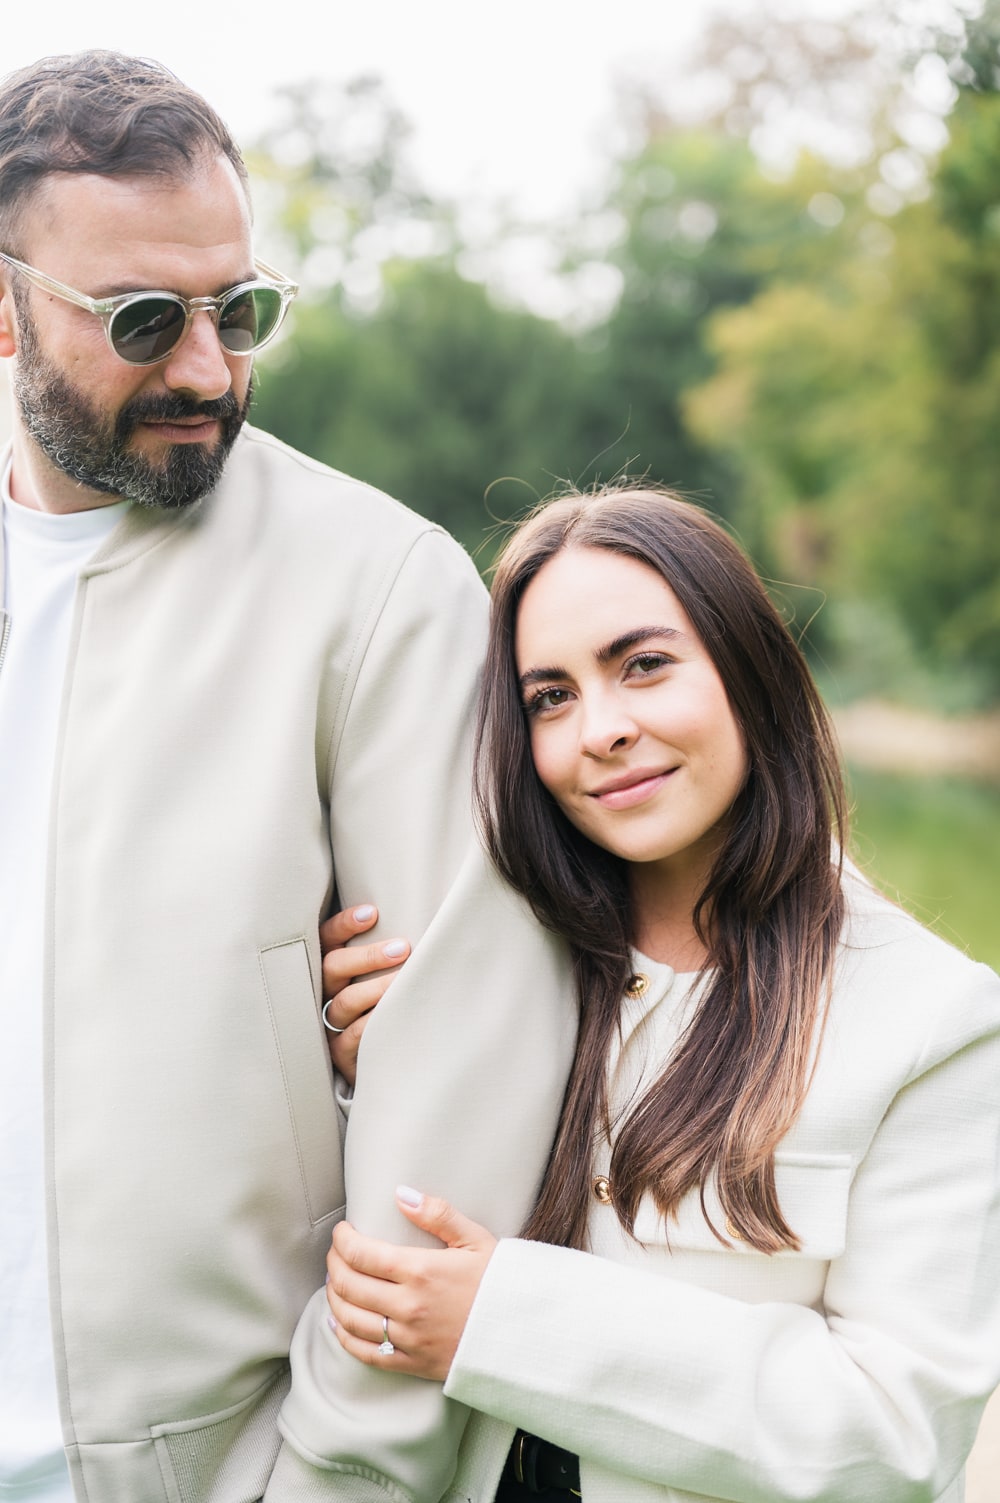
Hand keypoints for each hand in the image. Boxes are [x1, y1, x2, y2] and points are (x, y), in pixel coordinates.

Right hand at [320, 904, 409, 1084]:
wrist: (386, 1056)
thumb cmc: (386, 1002)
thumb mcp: (382, 974)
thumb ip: (389, 950)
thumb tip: (420, 919)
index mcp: (332, 967)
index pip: (327, 938)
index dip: (344, 925)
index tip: (372, 913)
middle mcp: (323, 991)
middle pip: (333, 966)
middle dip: (367, 956)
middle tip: (402, 948)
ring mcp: (328, 1022)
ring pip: (345, 1001)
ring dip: (375, 988)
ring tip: (403, 981)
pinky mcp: (339, 1051)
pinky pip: (352, 1036)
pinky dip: (373, 1023)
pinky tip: (394, 1014)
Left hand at [326, 1187, 496, 1380]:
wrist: (523, 1332)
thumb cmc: (501, 1282)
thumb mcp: (476, 1239)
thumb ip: (437, 1214)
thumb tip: (401, 1194)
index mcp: (421, 1270)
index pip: (362, 1254)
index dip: (343, 1240)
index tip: (342, 1232)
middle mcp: (408, 1306)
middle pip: (350, 1285)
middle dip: (335, 1264)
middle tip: (336, 1253)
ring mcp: (408, 1338)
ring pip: (351, 1319)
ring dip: (335, 1297)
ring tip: (336, 1282)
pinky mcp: (412, 1364)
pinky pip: (366, 1353)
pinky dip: (344, 1336)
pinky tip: (339, 1323)